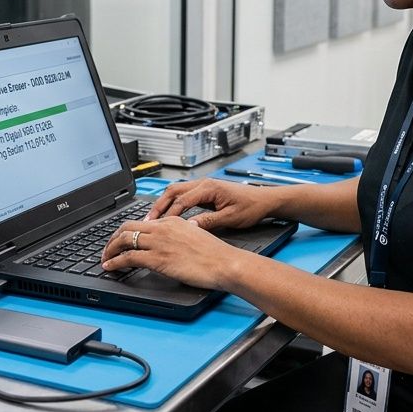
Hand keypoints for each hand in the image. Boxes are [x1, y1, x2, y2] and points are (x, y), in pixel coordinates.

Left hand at [101, 216, 246, 290]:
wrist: (225, 262)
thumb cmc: (216, 254)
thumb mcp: (195, 237)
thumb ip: (180, 236)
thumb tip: (172, 244)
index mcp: (172, 221)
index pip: (142, 222)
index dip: (127, 232)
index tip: (122, 240)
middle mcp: (163, 228)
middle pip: (127, 227)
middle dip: (112, 238)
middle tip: (108, 248)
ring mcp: (159, 242)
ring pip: (124, 240)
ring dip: (110, 250)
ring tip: (105, 258)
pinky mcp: (158, 258)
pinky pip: (128, 257)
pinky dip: (115, 262)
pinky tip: (110, 267)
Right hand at [145, 178, 278, 230]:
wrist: (265, 200)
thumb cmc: (252, 207)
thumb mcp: (231, 218)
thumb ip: (209, 221)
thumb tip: (189, 227)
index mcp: (209, 188)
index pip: (181, 201)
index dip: (168, 215)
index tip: (158, 227)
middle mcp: (204, 184)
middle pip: (173, 191)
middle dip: (158, 206)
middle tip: (147, 222)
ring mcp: (204, 186)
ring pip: (176, 191)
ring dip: (163, 204)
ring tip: (153, 219)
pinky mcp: (205, 192)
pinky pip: (183, 195)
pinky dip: (172, 204)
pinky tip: (168, 216)